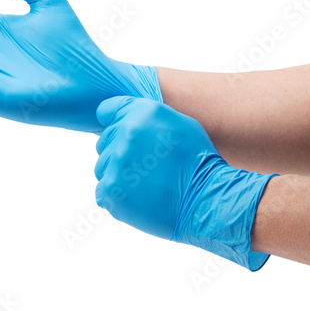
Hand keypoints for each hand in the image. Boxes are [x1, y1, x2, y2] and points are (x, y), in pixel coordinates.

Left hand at [94, 96, 275, 269]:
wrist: (206, 199)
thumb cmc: (196, 161)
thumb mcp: (178, 123)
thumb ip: (145, 115)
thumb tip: (119, 118)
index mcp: (142, 113)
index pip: (107, 111)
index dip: (116, 124)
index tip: (128, 137)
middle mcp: (126, 133)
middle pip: (104, 141)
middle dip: (120, 151)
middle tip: (146, 166)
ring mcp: (116, 162)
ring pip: (103, 166)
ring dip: (118, 174)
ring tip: (145, 183)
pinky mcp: (111, 190)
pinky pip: (103, 189)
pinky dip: (117, 195)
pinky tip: (139, 197)